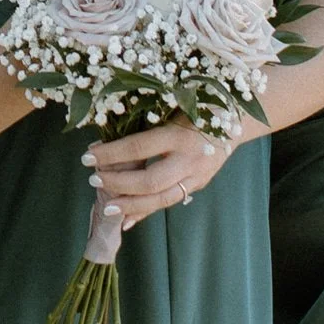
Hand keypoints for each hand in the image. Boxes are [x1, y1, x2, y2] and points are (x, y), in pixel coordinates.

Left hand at [85, 114, 258, 226]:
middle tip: (94, 180)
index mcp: (179, 133)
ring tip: (108, 209)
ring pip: (162, 198)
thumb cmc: (196, 103)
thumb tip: (106, 138)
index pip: (139, 147)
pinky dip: (147, 211)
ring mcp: (197, 175)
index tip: (87, 155)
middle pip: (151, 181)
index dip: (111, 153)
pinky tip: (127, 220)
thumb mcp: (170, 106)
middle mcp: (190, 158)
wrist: (236, 118)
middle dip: (120, 184)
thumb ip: (144, 122)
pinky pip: (170, 201)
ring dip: (133, 206)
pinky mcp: (199, 183)